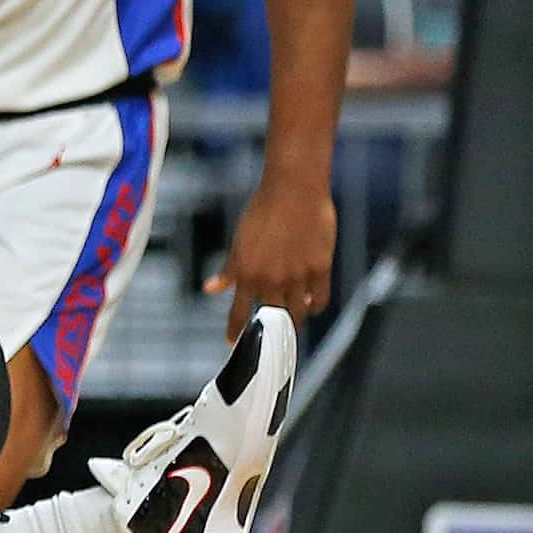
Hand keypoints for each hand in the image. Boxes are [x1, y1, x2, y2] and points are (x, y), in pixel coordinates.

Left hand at [209, 178, 333, 334]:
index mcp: (247, 274)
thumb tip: (211, 288)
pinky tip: (311, 305)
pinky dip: (315, 306)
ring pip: (298, 313)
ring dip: (295, 321)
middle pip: (272, 319)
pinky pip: (321, 298)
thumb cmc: (262, 211)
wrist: (293, 190)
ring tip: (293, 323)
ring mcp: (298, 275)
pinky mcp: (321, 267)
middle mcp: (272, 279)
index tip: (232, 343)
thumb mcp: (239, 242)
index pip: (239, 313)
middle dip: (270, 330)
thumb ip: (228, 270)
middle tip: (271, 335)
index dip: (235, 331)